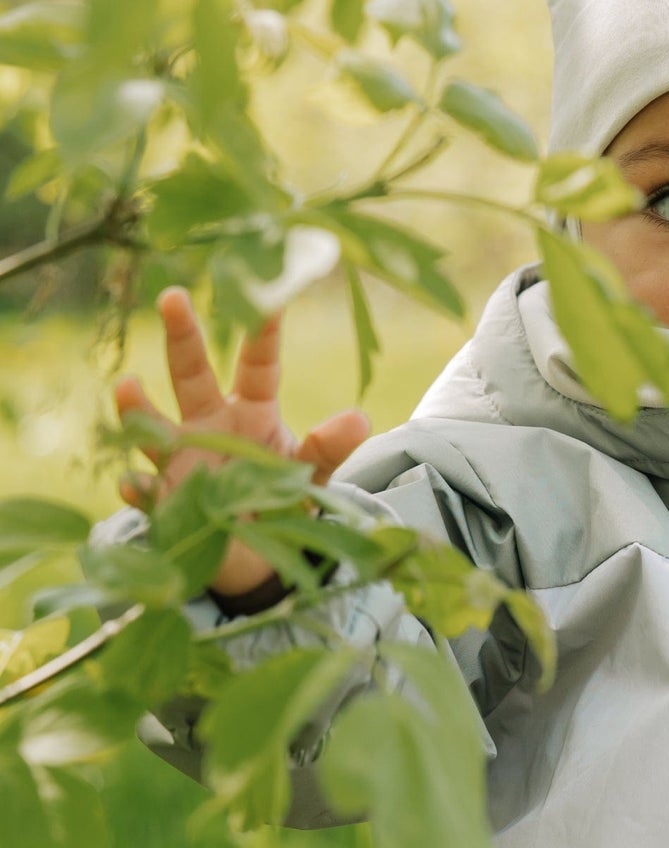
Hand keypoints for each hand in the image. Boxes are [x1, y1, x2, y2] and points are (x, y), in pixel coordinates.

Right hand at [113, 286, 369, 597]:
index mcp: (251, 411)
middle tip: (173, 296)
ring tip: (128, 386)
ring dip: (139, 409)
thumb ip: (328, 448)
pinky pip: (149, 493)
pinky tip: (135, 485)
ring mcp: (182, 459)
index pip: (257, 365)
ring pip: (155, 427)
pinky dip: (140, 489)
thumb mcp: (310, 473)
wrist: (257, 553)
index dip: (262, 332)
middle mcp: (209, 425)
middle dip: (182, 337)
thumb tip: (360, 419)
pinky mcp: (168, 501)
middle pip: (192, 375)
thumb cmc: (281, 496)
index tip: (267, 294)